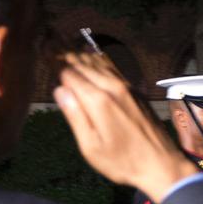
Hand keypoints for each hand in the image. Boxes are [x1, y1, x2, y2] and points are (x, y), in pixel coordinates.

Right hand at [53, 52, 196, 202]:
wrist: (162, 164)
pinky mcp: (136, 91)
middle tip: (49, 39)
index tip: (41, 50)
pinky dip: (99, 59)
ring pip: (100, 63)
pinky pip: (114, 68)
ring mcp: (127, 88)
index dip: (53, 62)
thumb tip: (59, 89)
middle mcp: (112, 88)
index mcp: (98, 101)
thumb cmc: (122, 162)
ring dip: (82, 54)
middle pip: (84, 65)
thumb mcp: (91, 147)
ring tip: (66, 44)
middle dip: (65, 53)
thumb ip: (75, 116)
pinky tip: (93, 55)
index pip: (69, 74)